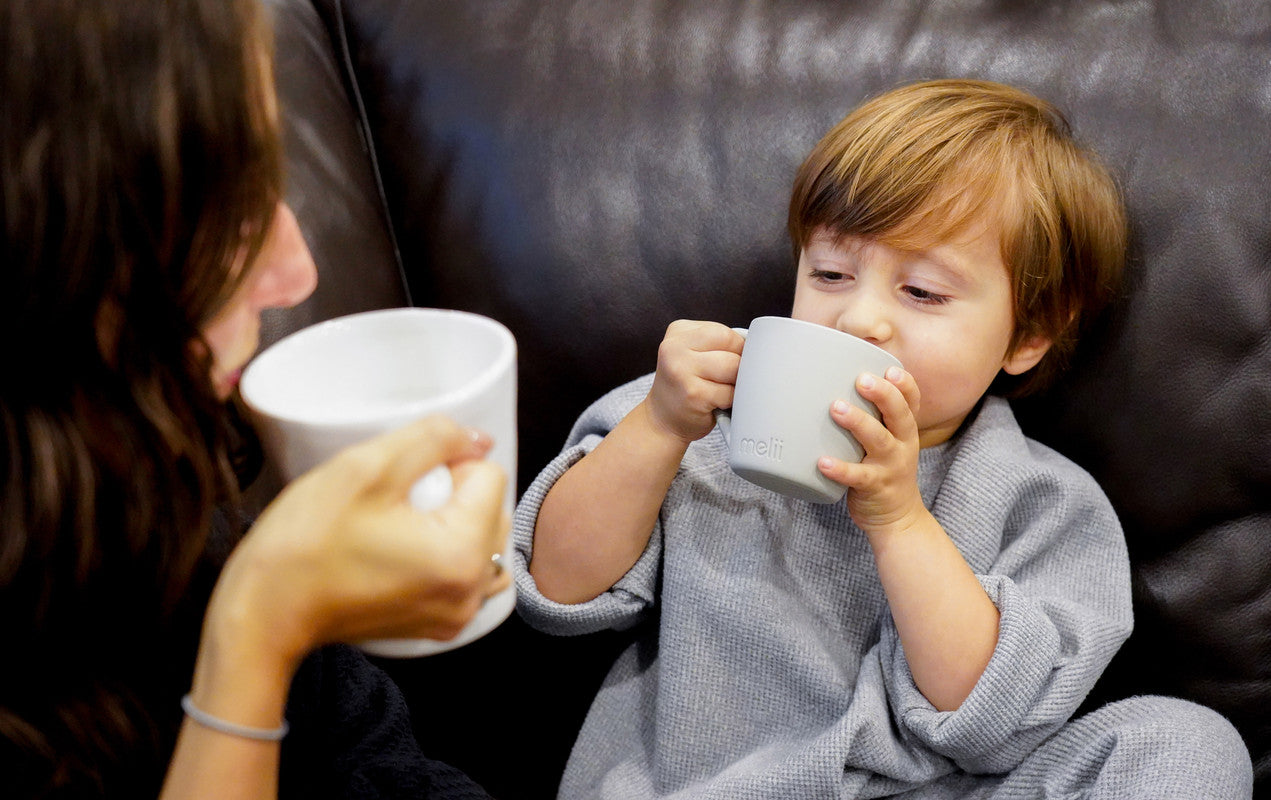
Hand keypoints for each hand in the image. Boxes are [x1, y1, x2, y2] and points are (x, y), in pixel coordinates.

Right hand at [209, 415, 510, 670]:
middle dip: (452, 493)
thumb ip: (433, 439)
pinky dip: (445, 551)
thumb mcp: (365, 467)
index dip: (445, 464)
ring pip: (483, 538)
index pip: (490, 475)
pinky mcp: (440, 625)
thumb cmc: (304, 542)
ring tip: (398, 527)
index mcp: (462, 555)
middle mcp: (471, 593)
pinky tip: (399, 550)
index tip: (398, 483)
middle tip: (394, 504)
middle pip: (492, 508)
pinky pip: (466, 570)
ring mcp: (458, 615)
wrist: (265, 613)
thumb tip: (479, 439)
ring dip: (452, 521)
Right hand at [645, 320, 743, 442]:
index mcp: (678, 331)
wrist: (661, 421)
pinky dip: (730, 401)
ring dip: (736, 383)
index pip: (725, 332)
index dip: (738, 349)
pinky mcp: (693, 394)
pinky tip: (716, 404)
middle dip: (739, 366)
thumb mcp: (694, 355)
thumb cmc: (687, 386)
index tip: (732, 363)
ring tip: (721, 391)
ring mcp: (681, 371)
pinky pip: (730, 393)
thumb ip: (718, 345)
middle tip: (727, 380)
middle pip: (732, 347)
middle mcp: (674, 348)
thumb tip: (759, 348)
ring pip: (734, 368)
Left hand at [817, 366, 925, 536]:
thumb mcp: (888, 442)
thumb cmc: (884, 470)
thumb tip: (833, 385)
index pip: (912, 402)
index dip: (905, 384)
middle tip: (861, 380)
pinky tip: (823, 462)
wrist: (897, 518)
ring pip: (878, 440)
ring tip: (836, 408)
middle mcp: (902, 445)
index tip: (891, 369)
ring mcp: (890, 466)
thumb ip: (872, 418)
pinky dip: (840, 469)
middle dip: (883, 394)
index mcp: (905, 430)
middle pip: (899, 415)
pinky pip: (857, 476)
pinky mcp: (875, 487)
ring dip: (858, 422)